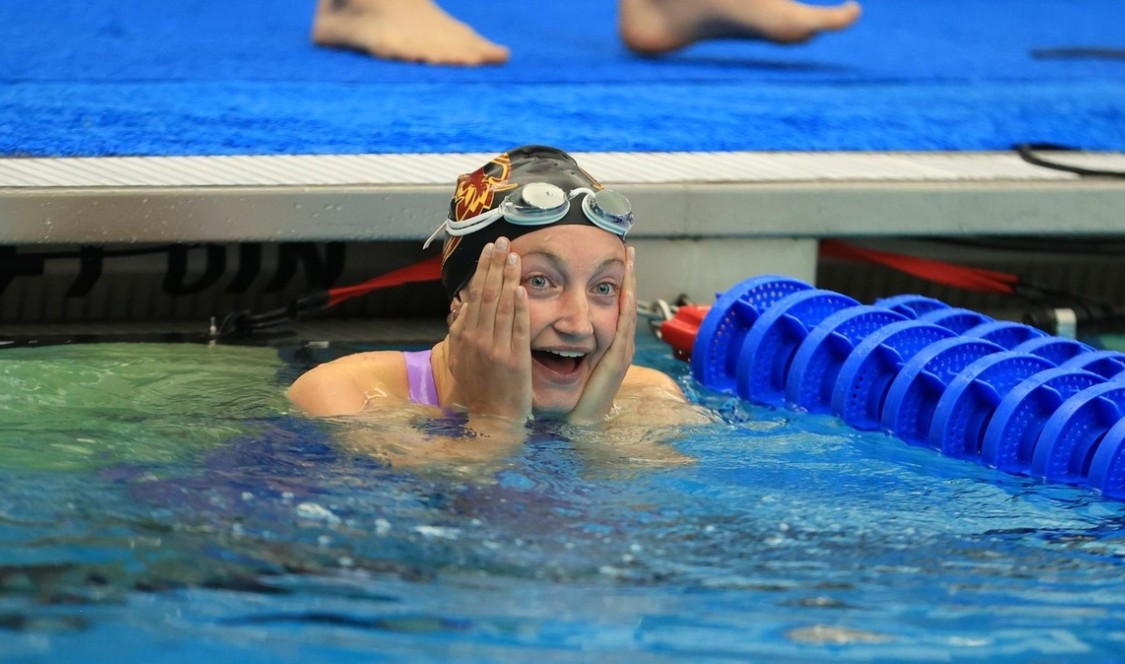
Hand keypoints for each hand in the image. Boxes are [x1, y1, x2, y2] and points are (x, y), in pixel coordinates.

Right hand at [445, 237, 532, 421]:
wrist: (491, 417)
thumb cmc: (478, 387)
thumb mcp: (459, 358)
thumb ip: (459, 330)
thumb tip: (460, 304)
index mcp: (463, 336)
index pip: (473, 295)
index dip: (482, 270)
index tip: (489, 250)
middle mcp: (476, 339)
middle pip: (485, 294)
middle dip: (493, 265)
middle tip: (501, 241)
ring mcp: (495, 349)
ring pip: (501, 306)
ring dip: (507, 279)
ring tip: (513, 256)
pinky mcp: (514, 359)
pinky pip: (516, 328)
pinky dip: (518, 308)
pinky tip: (520, 289)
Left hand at [568, 245, 636, 424]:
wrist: (581, 421)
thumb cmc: (572, 395)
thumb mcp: (569, 361)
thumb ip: (564, 341)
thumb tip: (551, 321)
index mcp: (607, 344)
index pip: (614, 307)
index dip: (615, 284)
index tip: (615, 260)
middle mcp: (618, 345)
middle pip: (626, 304)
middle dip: (628, 277)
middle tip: (628, 252)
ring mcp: (620, 352)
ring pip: (628, 311)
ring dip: (631, 286)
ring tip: (630, 264)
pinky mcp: (617, 361)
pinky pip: (623, 329)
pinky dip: (626, 308)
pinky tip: (625, 292)